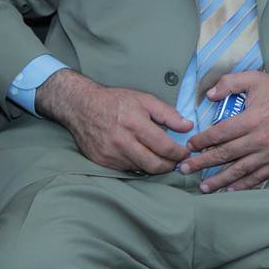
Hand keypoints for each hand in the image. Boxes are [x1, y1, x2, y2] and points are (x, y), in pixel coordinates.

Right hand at [36, 69, 191, 172]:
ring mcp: (111, 154)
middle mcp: (122, 142)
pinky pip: (126, 169)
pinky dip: (137, 165)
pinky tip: (141, 156)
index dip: (179, 153)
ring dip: (154, 166)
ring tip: (160, 158)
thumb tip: (188, 126)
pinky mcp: (102, 162)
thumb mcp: (144, 100)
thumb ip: (168, 114)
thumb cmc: (115, 101)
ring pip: (141, 169)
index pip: (164, 147)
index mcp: (135, 124)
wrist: (81, 106)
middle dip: (170, 165)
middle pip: (154, 165)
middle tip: (176, 161)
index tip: (185, 153)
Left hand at [181, 70, 268, 191]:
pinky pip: (258, 176)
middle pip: (225, 155)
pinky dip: (243, 184)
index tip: (190, 146)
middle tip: (185, 169)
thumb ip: (229, 83)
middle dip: (202, 163)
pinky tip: (229, 189)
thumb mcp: (254, 78)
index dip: (202, 141)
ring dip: (219, 179)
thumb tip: (209, 95)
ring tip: (203, 187)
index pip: (219, 134)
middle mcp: (258, 139)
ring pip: (239, 170)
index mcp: (251, 119)